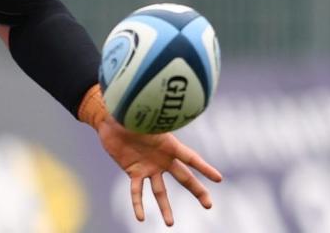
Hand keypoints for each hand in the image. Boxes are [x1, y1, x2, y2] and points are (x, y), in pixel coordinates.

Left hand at [96, 115, 222, 225]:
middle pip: (183, 178)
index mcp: (169, 144)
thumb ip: (152, 120)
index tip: (219, 179)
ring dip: (165, 208)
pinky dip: (138, 204)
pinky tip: (140, 218)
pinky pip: (137, 191)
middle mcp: (162, 159)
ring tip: (170, 224)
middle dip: (197, 191)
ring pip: (160, 191)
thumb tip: (163, 110)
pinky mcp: (134, 171)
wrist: (111, 120)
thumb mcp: (143, 116)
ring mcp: (149, 167)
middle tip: (209, 205)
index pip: (190, 158)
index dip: (204, 168)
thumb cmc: (130, 113)